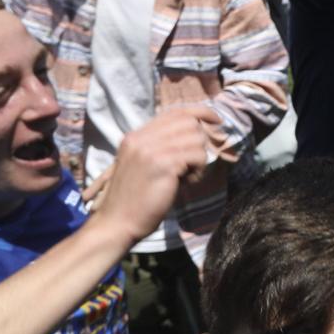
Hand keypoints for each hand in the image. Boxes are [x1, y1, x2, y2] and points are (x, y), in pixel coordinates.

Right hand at [83, 106, 221, 246]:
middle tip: (192, 164)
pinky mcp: (162, 164)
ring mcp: (150, 150)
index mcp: (135, 137)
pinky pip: (197, 156)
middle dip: (200, 141)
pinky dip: (198, 170)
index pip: (175, 112)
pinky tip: (185, 183)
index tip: (217, 120)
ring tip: (186, 176)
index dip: (200, 112)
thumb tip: (197, 133)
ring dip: (199, 159)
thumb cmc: (135, 198)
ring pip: (196, 139)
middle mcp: (141, 139)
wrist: (117, 222)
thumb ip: (161, 146)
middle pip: (189, 122)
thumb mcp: (143, 164)